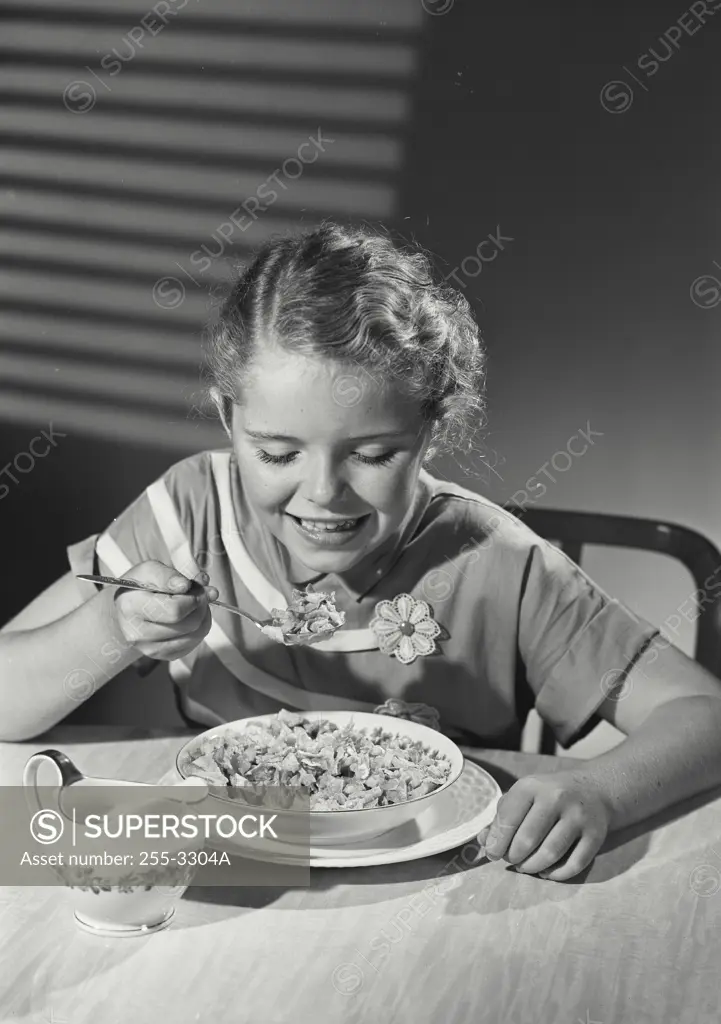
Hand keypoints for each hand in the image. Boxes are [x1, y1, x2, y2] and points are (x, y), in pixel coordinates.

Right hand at [112, 561, 218, 661]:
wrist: (126, 612)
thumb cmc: (140, 587)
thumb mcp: (149, 570)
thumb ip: (168, 574)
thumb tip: (185, 585)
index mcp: (130, 607)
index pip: (175, 609)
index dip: (193, 597)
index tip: (193, 586)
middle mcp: (136, 633)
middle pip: (188, 624)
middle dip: (200, 605)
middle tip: (199, 593)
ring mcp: (149, 649)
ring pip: (195, 635)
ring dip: (203, 616)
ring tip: (195, 603)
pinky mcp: (163, 656)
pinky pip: (194, 644)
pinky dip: (199, 628)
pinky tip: (191, 616)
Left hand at [477, 771, 611, 880]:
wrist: (594, 790)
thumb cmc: (549, 796)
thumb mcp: (524, 796)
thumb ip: (503, 817)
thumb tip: (484, 842)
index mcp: (532, 786)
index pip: (508, 818)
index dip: (496, 841)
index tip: (492, 853)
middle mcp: (556, 798)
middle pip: (527, 840)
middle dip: (513, 856)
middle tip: (510, 859)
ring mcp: (578, 817)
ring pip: (550, 854)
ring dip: (531, 867)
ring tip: (524, 867)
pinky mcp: (595, 836)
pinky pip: (573, 864)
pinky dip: (556, 874)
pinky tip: (546, 872)